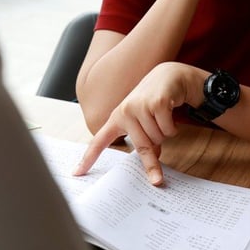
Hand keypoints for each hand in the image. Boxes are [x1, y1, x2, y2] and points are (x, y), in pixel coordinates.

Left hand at [74, 62, 198, 184]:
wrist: (168, 76)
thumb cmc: (152, 101)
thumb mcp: (142, 121)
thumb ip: (143, 140)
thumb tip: (152, 160)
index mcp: (116, 118)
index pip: (99, 141)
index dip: (88, 158)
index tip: (77, 173)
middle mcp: (125, 112)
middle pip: (141, 146)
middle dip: (153, 159)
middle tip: (158, 168)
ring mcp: (140, 106)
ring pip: (158, 138)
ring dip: (165, 133)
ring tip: (162, 118)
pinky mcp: (157, 103)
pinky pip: (168, 130)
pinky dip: (172, 127)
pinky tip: (170, 112)